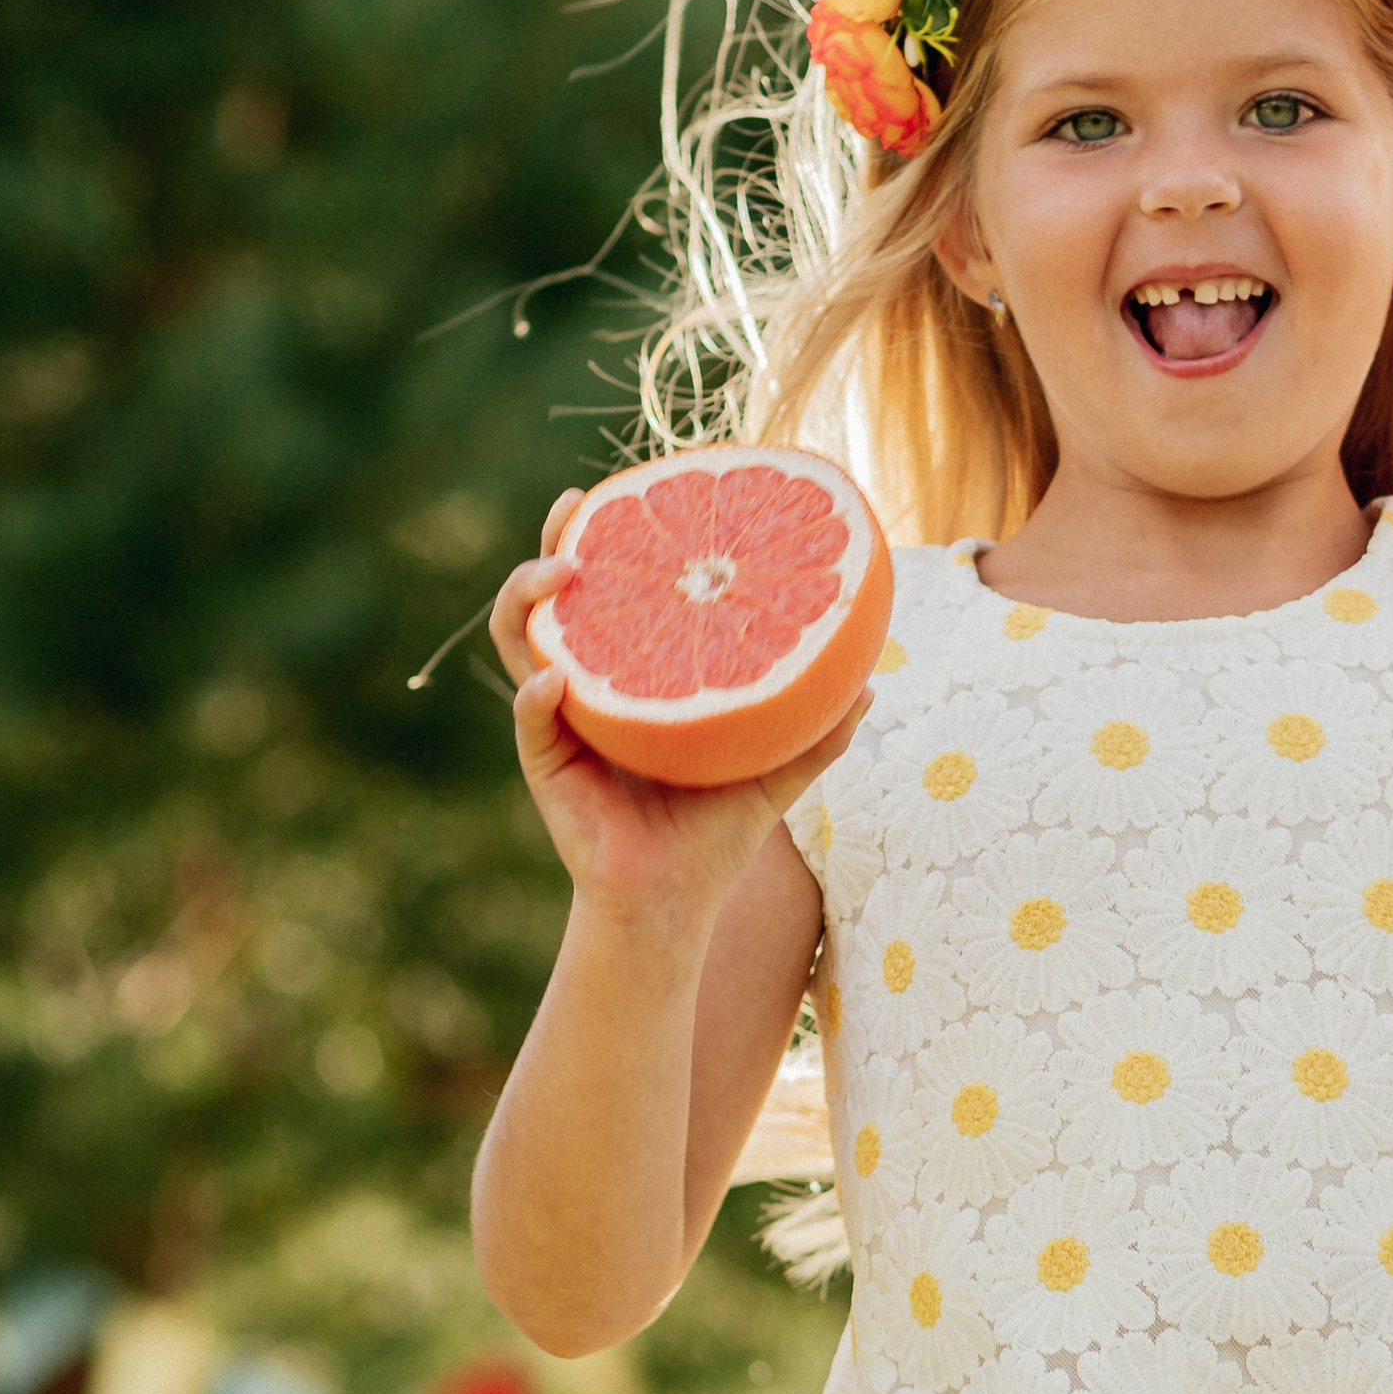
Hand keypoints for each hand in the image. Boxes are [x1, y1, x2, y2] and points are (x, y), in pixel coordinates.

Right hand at [488, 489, 871, 929]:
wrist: (675, 902)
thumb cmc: (714, 835)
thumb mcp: (773, 773)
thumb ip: (815, 730)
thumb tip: (871, 683)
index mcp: (632, 675)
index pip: (610, 592)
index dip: (609, 538)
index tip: (627, 491)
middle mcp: (587, 686)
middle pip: (551, 597)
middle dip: (554, 542)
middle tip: (577, 505)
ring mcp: (558, 721)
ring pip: (522, 641)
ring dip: (530, 599)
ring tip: (564, 574)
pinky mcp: (546, 764)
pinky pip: (532, 720)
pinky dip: (539, 697)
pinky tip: (559, 679)